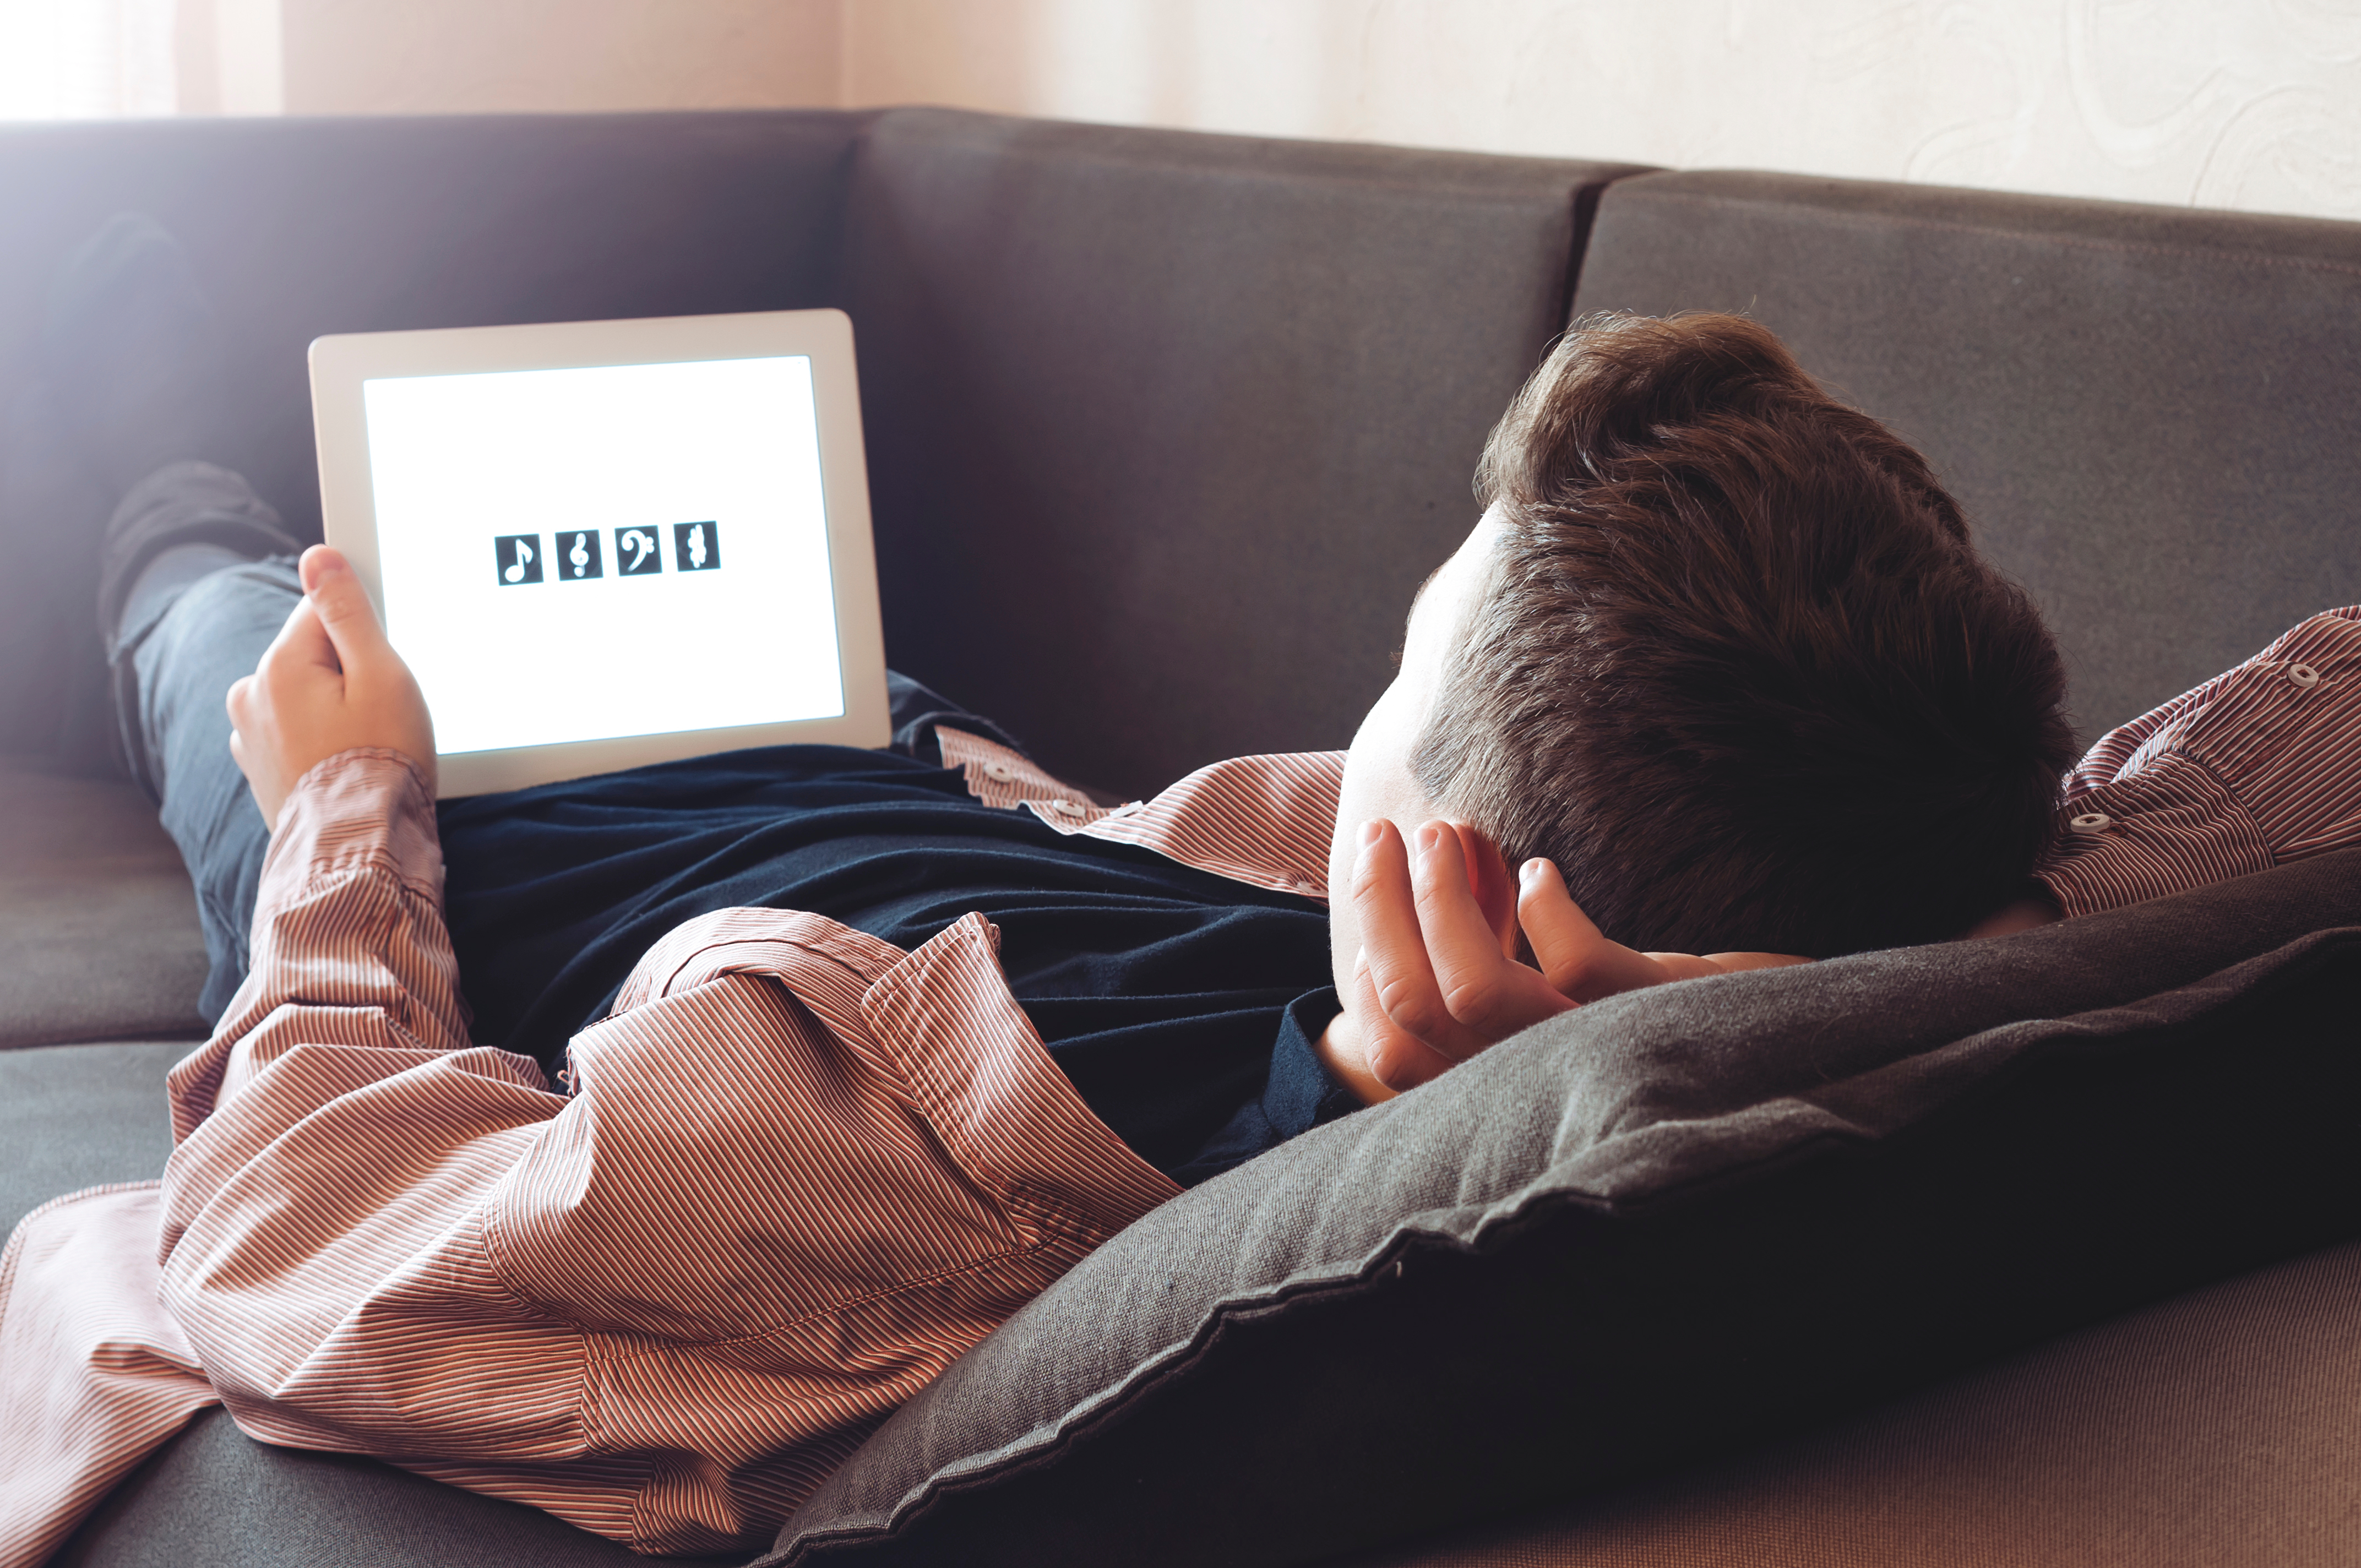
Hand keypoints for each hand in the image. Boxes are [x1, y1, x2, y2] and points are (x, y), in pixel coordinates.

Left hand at [226, 545, 435, 825]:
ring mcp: (249, 736)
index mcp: (278, 664)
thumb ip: (347, 611)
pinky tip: (349, 765)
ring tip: (370, 747)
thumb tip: (318, 556)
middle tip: (387, 715)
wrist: (359, 852)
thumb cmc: (381, 762)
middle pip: (314, 654)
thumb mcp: (381, 675)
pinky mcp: (260, 768)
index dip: (368, 634)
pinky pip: (298, 733)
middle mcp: (251, 695)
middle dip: (353, 674)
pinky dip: (324, 741)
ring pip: (307, 695)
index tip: (389, 668)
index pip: (325, 610)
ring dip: (338, 710)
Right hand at [1326, 818, 1810, 1096]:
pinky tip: (1542, 873)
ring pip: (1476, 989)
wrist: (1784, 1042)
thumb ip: (1491, 981)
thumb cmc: (1660, 1021)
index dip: (1366, 974)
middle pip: (1417, 1009)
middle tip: (1384, 836)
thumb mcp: (1557, 1008)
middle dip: (1384, 909)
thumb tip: (1412, 906)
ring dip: (1444, 898)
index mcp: (1500, 1091)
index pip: (1394, 1052)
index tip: (1371, 905)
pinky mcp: (1653, 1018)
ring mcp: (1589, 1055)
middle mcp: (1532, 1087)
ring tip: (1447, 835)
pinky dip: (1546, 905)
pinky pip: (1574, 962)